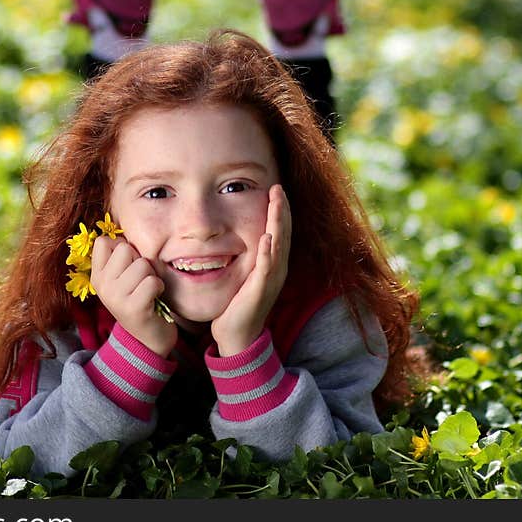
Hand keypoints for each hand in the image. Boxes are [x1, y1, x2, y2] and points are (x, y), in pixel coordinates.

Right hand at [90, 235, 177, 356]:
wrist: (147, 339)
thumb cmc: (140, 299)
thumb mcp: (123, 278)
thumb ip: (121, 257)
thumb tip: (123, 233)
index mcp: (97, 275)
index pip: (104, 241)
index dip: (123, 248)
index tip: (128, 266)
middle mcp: (102, 286)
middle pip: (125, 249)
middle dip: (140, 261)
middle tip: (141, 281)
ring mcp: (115, 298)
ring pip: (142, 264)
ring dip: (152, 276)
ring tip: (148, 291)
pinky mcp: (133, 309)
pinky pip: (152, 282)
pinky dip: (159, 288)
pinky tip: (154, 299)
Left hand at [211, 184, 290, 355]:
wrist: (237, 333)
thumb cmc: (238, 303)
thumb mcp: (245, 274)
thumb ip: (248, 255)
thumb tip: (243, 235)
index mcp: (274, 264)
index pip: (280, 231)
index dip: (279, 211)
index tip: (276, 189)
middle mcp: (277, 270)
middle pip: (284, 234)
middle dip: (282, 210)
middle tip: (279, 188)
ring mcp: (271, 280)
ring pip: (278, 246)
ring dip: (278, 224)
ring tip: (277, 203)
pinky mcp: (260, 291)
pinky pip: (266, 269)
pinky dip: (267, 252)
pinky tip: (266, 237)